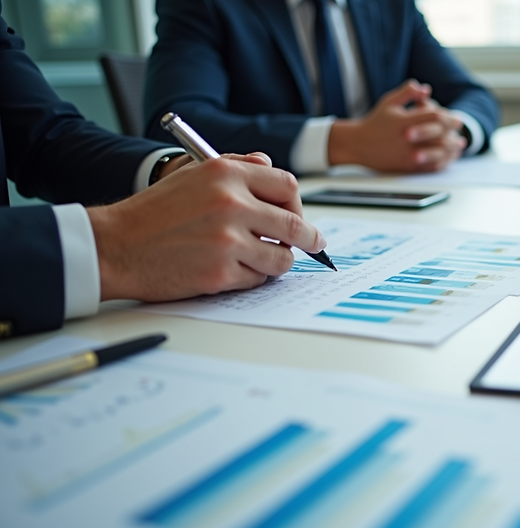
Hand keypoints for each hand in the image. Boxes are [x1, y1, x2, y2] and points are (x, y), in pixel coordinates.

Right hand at [88, 153, 326, 301]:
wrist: (116, 246)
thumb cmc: (154, 213)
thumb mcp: (192, 174)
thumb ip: (235, 167)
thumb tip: (269, 166)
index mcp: (226, 174)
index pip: (287, 186)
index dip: (298, 204)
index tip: (300, 217)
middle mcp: (231, 204)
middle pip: (295, 224)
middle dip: (309, 239)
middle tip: (314, 245)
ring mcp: (228, 240)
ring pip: (282, 257)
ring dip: (277, 261)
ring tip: (259, 258)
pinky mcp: (221, 272)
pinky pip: (258, 278)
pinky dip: (252, 277)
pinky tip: (232, 270)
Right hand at [329, 79, 465, 172]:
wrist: (358, 145)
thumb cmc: (375, 122)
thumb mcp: (389, 102)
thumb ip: (407, 92)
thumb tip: (426, 89)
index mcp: (404, 122)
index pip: (433, 117)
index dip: (448, 117)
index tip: (456, 119)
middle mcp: (407, 139)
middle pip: (439, 136)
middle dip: (453, 133)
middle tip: (460, 131)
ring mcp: (407, 155)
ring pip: (437, 153)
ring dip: (452, 149)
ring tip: (459, 145)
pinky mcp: (407, 167)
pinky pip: (429, 167)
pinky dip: (442, 162)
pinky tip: (448, 158)